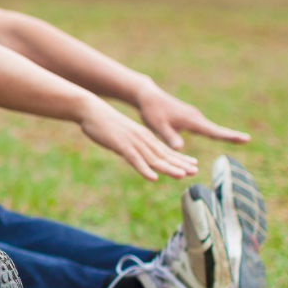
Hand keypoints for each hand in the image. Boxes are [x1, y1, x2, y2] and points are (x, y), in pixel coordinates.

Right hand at [79, 97, 199, 180]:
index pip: (165, 149)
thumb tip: (137, 154)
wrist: (91, 110)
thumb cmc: (104, 124)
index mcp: (144, 136)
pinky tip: (153, 177)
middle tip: (195, 171)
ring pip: (153, 158)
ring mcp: (132, 142)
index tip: (193, 165)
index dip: (180, 158)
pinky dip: (144, 169)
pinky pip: (135, 159)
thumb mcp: (123, 135)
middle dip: (180, 164)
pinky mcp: (121, 145)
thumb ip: (132, 144)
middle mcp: (142, 139)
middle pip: (163, 154)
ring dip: (168, 168)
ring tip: (181, 175)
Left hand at [135, 83, 250, 149]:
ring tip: (239, 139)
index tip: (243, 138)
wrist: (148, 97)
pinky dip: (214, 131)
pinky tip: (220, 135)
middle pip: (216, 129)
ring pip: (211, 127)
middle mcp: (195, 117)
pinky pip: (204, 126)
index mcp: (190, 120)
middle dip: (231, 134)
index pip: (212, 131)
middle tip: (248, 139)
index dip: (228, 136)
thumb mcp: (158, 127)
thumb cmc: (152, 112)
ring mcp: (193, 116)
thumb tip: (180, 148)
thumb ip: (170, 137)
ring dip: (224, 133)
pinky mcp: (190, 116)